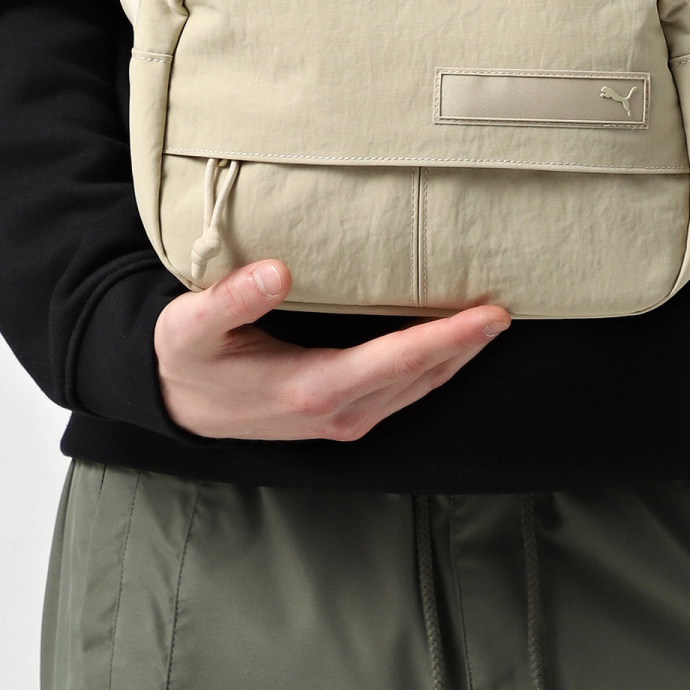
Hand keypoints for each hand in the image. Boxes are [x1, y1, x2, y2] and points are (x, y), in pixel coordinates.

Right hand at [155, 258, 511, 440]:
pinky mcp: (344, 416)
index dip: (450, 336)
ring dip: (459, 356)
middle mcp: (338, 411)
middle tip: (513, 302)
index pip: (398, 360)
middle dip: (470, 343)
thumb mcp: (191, 326)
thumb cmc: (187, 358)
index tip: (492, 314)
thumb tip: (276, 271)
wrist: (176, 404)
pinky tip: (452, 340)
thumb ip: (231, 299)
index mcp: (311, 388)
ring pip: (420, 386)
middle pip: (424, 375)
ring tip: (493, 318)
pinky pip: (406, 389)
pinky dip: (435, 365)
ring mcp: (345, 419)